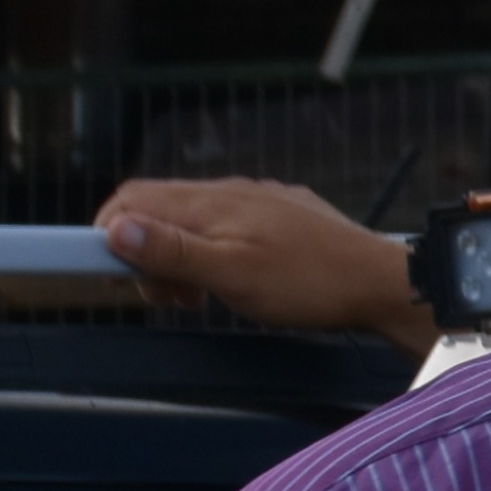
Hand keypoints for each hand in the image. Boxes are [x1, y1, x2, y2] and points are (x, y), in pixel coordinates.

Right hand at [99, 180, 432, 353]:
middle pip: (157, 209)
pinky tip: (235, 282)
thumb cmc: (312, 283)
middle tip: (171, 298)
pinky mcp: (280, 216)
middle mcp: (229, 192)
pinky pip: (228, 227)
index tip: (113, 272)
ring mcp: (257, 201)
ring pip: (193, 221)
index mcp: (209, 203)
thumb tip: (115, 228)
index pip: (130, 197)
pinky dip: (213, 255)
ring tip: (201, 298)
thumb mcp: (231, 275)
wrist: (383, 283)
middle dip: (146, 253)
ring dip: (181, 259)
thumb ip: (172, 251)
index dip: (107, 232)